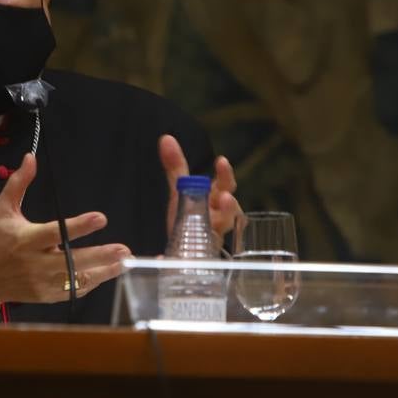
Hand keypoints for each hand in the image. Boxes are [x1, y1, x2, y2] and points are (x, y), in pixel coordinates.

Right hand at [0, 153, 129, 316]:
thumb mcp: (1, 210)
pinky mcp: (45, 296)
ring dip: (103, 272)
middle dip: (100, 255)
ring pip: (76, 280)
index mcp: (25, 239)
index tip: (100, 218)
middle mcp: (35, 263)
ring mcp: (41, 283)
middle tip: (123, 249)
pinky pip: (72, 292)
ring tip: (125, 263)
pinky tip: (107, 274)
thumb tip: (31, 157)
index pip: (55, 232)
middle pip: (72, 260)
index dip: (78, 226)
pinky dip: (90, 284)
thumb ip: (19, 184)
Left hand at [158, 135, 240, 251]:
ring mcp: (215, 239)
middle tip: (224, 197)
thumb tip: (166, 138)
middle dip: (229, 203)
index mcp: (214, 201)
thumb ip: (176, 167)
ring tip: (216, 221)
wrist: (185, 252)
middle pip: (231, 209)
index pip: (225, 185)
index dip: (225, 174)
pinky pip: (204, 258)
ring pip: (223, 233)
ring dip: (222, 225)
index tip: (221, 161)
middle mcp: (219, 219)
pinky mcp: (207, 258)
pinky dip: (189, 259)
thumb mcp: (180, 192)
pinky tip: (173, 256)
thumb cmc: (190, 217)